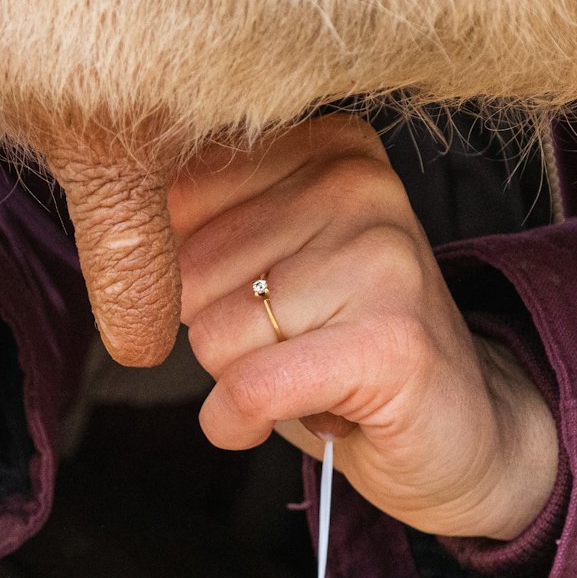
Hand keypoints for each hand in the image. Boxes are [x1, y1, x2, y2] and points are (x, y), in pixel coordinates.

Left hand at [170, 116, 558, 540]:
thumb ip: (195, 222)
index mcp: (324, 146)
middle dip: (220, 334)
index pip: (173, 201)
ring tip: (316, 371)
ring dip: (243, 380)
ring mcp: (379, 258)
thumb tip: (113, 219)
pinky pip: (248, 389)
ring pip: (212, 336)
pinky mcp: (388, 342)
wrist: (463, 431)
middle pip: (188, 274)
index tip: (263, 295)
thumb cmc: (343, 345)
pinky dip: (243, 422)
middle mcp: (356, 185)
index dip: (194, 276)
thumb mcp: (268, 261)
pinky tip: (297, 416)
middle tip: (298, 344)